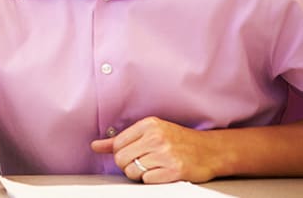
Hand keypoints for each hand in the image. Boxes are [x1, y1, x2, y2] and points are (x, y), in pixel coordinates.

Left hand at [90, 116, 219, 183]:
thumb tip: (95, 146)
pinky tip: (160, 173)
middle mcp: (156, 137)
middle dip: (127, 166)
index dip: (120, 154)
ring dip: (138, 174)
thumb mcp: (150, 132)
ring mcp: (165, 154)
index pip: (117, 144)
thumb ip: (121, 139)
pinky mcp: (174, 170)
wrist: (211, 151)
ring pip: (132, 171)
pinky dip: (150, 180)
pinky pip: (147, 180)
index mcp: (148, 125)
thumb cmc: (178, 141)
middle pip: (121, 159)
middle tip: (141, 164)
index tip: (131, 155)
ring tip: (152, 168)